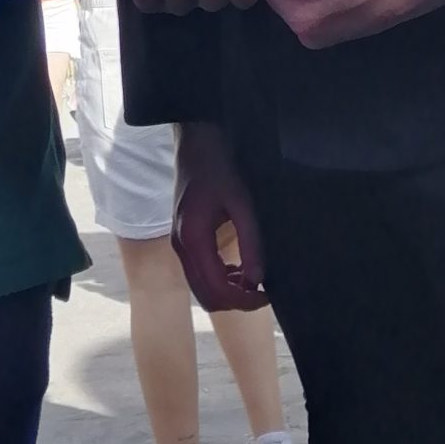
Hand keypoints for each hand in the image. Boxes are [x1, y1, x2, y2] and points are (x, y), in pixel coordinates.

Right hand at [172, 120, 268, 313]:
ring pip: (201, 287)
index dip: (243, 301)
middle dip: (235, 301)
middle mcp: (180, 246)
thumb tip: (258, 280)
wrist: (196, 142)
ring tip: (253, 280)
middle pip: (205, 296)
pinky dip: (218, 279)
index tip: (266, 296)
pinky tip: (238, 267)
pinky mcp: (182, 238)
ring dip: (226, 291)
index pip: (217, 289)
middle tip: (262, 293)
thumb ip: (250, 242)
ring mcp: (178, 243)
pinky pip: (198, 273)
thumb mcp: (242, 202)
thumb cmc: (220, 166)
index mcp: (193, 239)